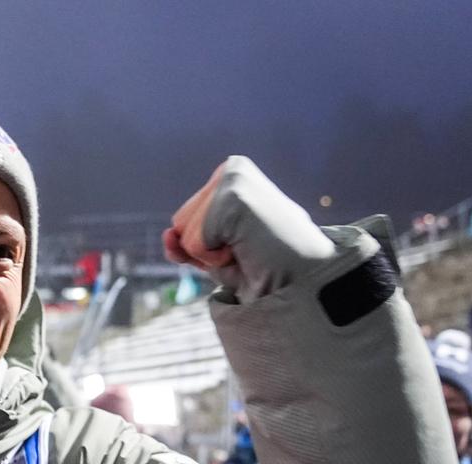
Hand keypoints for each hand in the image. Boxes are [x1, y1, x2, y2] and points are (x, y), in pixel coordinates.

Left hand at [164, 156, 335, 300]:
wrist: (303, 283)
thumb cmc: (267, 271)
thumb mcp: (217, 256)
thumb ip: (186, 244)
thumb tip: (168, 234)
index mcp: (232, 182)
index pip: (186, 223)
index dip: (205, 249)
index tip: (244, 250)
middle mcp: (232, 172)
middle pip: (181, 224)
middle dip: (205, 250)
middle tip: (248, 251)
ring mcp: (233, 177)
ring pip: (186, 231)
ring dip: (212, 254)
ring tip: (250, 250)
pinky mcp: (233, 192)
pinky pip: (195, 239)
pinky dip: (215, 256)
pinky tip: (247, 248)